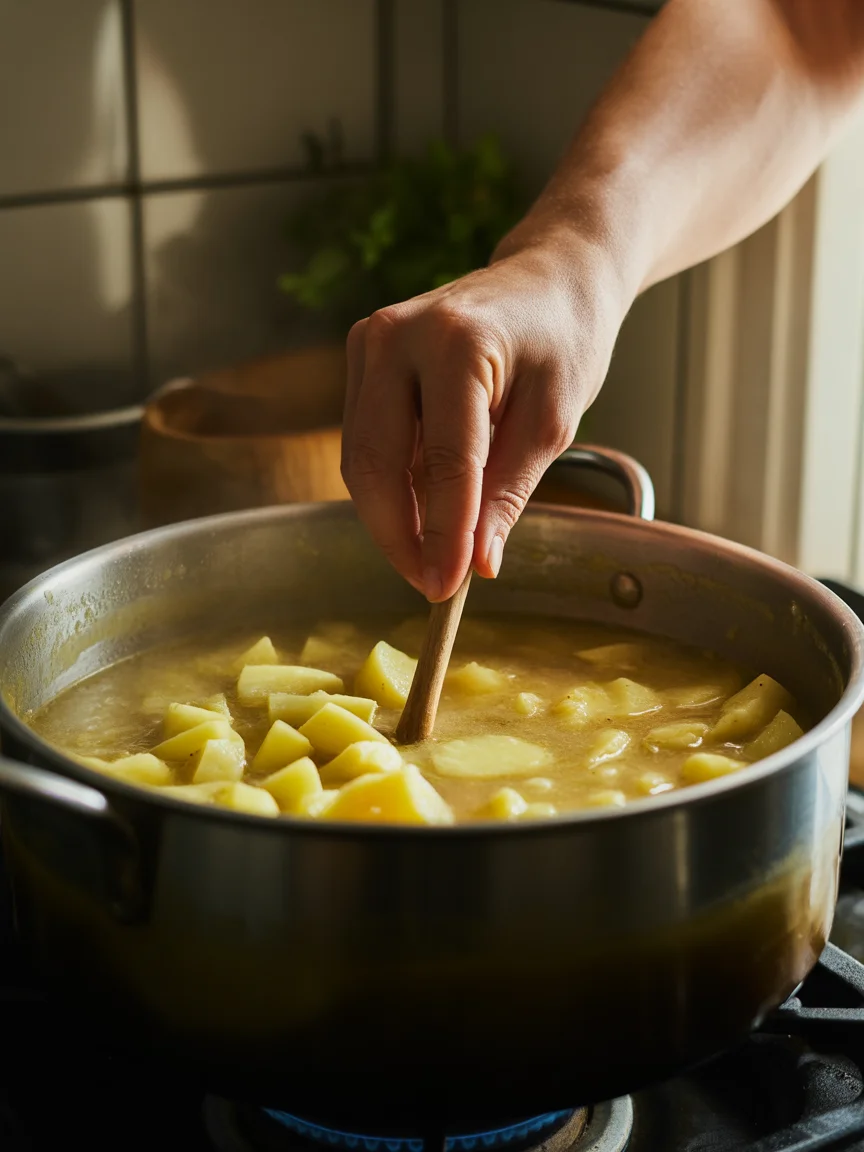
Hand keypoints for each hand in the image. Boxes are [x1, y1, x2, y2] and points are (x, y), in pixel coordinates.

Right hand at [341, 232, 625, 601]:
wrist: (548, 279)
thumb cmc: (562, 339)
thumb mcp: (555, 421)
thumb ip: (510, 491)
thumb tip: (477, 563)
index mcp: (456, 343)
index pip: (443, 460)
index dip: (443, 534)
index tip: (448, 589)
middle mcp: (396, 336)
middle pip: (375, 463)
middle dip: (400, 536)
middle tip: (433, 586)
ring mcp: (370, 343)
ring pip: (361, 458)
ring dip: (390, 518)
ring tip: (432, 558)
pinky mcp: (362, 358)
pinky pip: (364, 440)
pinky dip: (389, 486)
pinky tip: (423, 513)